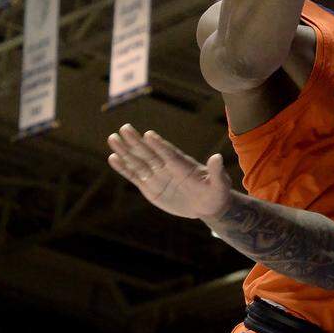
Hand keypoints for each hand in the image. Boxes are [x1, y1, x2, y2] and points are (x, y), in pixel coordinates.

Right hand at [107, 124, 230, 219]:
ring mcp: (157, 175)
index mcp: (183, 165)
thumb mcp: (220, 184)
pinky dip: (124, 168)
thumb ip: (217, 171)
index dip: (160, 145)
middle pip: (150, 153)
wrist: (208, 204)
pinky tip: (113, 158)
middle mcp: (167, 167)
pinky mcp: (150, 186)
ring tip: (113, 138)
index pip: (169, 154)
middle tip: (125, 128)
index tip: (149, 134)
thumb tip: (217, 157)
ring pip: (138, 162)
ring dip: (125, 151)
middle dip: (137, 142)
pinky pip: (134, 176)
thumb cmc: (216, 192)